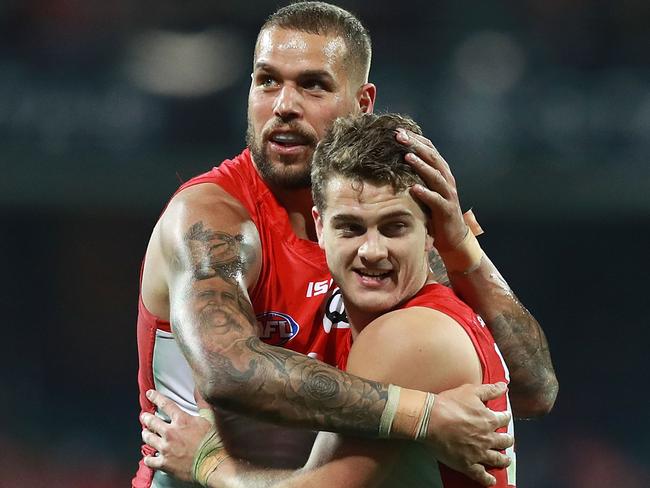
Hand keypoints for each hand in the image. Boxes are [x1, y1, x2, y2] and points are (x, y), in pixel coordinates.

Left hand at [141, 389, 212, 481]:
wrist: (214, 464)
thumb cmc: (214, 441)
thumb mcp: (210, 418)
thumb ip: (202, 403)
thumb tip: (198, 389)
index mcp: (181, 420)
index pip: (165, 404)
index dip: (156, 397)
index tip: (149, 394)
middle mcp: (170, 433)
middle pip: (152, 422)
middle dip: (146, 418)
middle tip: (144, 416)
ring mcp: (166, 449)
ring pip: (149, 439)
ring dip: (146, 435)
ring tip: (145, 433)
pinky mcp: (164, 464)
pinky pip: (150, 460)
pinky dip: (149, 458)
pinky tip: (149, 457)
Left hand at [396, 129, 467, 252]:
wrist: (453, 235)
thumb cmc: (435, 210)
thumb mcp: (427, 188)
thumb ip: (417, 175)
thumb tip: (397, 160)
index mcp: (441, 172)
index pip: (430, 149)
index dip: (416, 138)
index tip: (398, 130)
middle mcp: (446, 179)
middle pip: (433, 157)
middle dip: (416, 146)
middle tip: (400, 137)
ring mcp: (448, 194)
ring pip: (436, 176)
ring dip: (422, 165)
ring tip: (408, 157)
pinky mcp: (446, 210)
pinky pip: (436, 200)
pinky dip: (426, 193)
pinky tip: (414, 188)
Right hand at [425, 383, 512, 486]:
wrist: (431, 419)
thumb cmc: (448, 404)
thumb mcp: (470, 391)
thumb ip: (489, 390)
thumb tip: (504, 386)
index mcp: (489, 420)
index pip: (503, 419)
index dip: (505, 417)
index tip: (504, 417)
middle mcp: (487, 438)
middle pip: (503, 441)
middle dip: (507, 440)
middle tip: (507, 440)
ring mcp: (478, 453)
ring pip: (497, 459)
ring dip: (503, 460)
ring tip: (506, 460)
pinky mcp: (467, 464)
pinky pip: (481, 475)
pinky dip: (487, 479)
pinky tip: (491, 480)